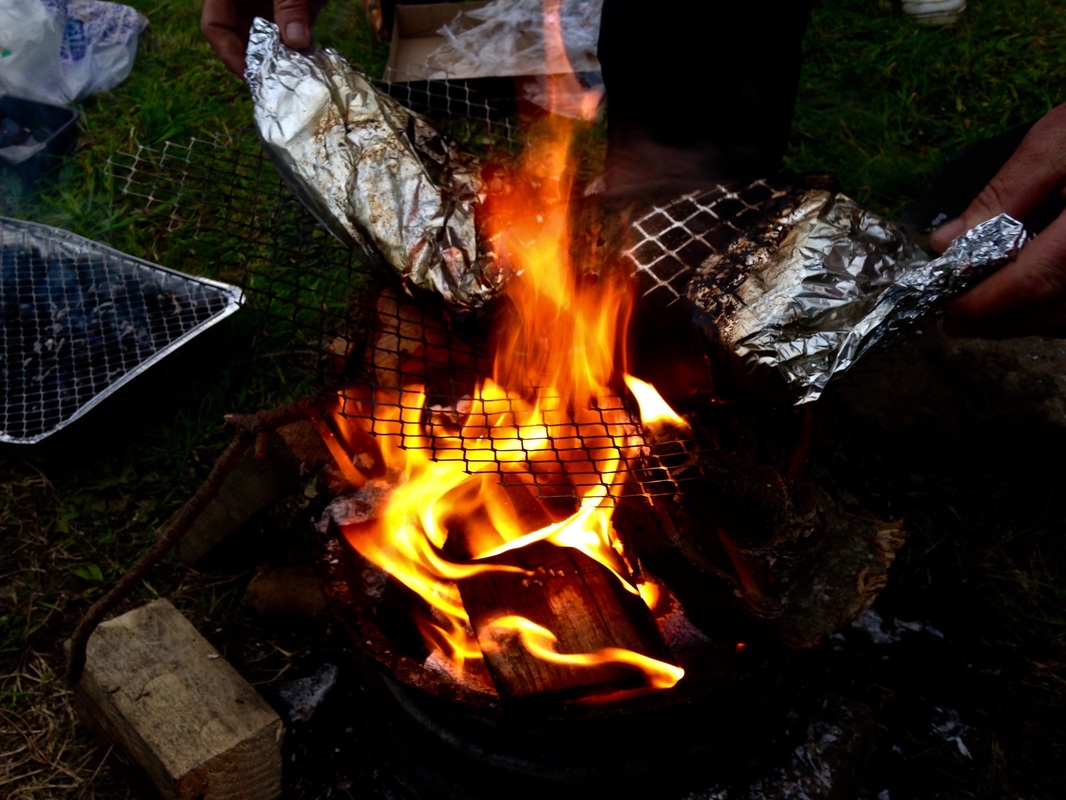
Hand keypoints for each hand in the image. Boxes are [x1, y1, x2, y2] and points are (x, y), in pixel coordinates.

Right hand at [201, 0, 322, 77]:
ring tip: (301, 73)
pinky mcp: (297, 8)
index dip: (230, 54)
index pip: (216, 27)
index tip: (252, 76)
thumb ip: (290, 4)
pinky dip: (304, 47)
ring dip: (286, 57)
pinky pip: (296, 34)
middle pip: (245, 39)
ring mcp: (272, 4)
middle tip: (282, 84)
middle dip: (263, 61)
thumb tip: (296, 42)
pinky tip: (315, 60)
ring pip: (273, 40)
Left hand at [929, 103, 1065, 337]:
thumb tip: (947, 242)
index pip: (1032, 282)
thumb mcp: (1058, 142)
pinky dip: (1050, 310)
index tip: (942, 303)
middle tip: (952, 316)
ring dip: (1022, 320)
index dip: (981, 301)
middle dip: (994, 320)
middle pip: (1049, 311)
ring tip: (980, 311)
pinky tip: (1023, 297)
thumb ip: (1003, 194)